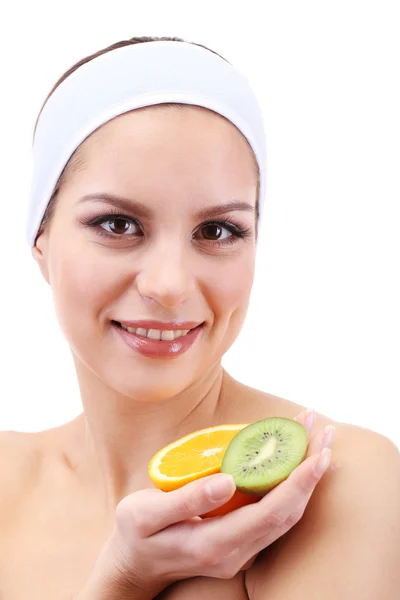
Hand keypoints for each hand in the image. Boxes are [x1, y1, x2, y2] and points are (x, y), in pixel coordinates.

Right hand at [102, 408, 334, 593]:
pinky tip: (295, 460)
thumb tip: (227, 479)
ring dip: (306, 478)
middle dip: (311, 473)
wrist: (134, 565)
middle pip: (288, 513)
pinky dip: (291, 486)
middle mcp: (236, 553)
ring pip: (286, 515)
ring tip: (316, 438)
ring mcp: (242, 551)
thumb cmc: (136, 534)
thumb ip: (186, 500)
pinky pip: (275, 514)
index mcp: (214, 545)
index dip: (297, 483)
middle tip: (323, 430)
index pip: (270, 515)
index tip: (317, 452)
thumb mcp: (145, 515)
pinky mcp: (242, 542)